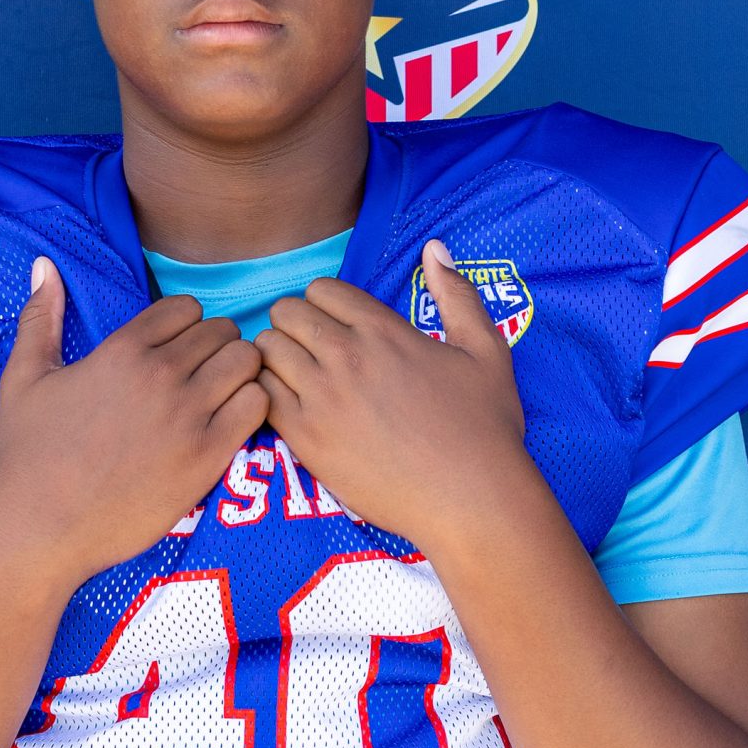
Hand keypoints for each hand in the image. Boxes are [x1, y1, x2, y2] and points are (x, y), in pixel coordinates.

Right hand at [0, 258, 267, 589]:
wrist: (39, 528)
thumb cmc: (26, 454)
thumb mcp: (23, 378)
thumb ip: (39, 316)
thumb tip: (42, 264)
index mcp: (122, 351)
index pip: (186, 307)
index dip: (185, 324)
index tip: (176, 348)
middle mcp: (161, 376)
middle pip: (223, 331)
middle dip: (216, 347)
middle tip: (201, 375)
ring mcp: (189, 417)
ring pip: (247, 361)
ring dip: (240, 372)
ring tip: (221, 395)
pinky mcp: (208, 457)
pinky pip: (258, 405)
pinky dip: (252, 406)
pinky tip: (228, 423)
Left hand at [256, 240, 532, 552]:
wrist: (472, 499)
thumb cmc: (485, 426)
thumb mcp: (487, 350)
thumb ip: (458, 294)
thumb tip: (435, 248)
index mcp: (383, 330)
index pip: (321, 289)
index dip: (324, 303)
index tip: (335, 326)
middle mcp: (346, 356)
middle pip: (286, 313)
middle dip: (294, 324)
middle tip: (310, 350)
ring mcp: (321, 398)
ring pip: (265, 350)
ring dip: (276, 357)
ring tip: (295, 377)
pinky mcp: (305, 439)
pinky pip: (260, 396)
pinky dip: (266, 394)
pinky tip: (290, 407)